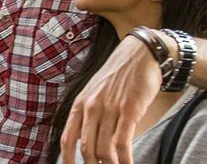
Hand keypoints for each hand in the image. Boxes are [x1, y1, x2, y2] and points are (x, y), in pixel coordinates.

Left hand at [60, 35, 162, 163]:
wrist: (141, 53)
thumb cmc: (119, 76)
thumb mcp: (95, 92)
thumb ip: (88, 114)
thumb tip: (85, 141)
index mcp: (80, 104)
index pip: (67, 139)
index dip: (66, 160)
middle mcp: (92, 107)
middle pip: (86, 149)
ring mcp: (110, 108)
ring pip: (104, 149)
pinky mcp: (130, 109)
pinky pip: (123, 142)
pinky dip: (125, 160)